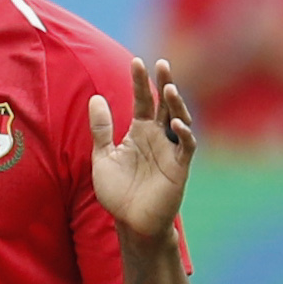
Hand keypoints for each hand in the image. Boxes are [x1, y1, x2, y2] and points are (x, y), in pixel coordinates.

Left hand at [90, 55, 196, 243]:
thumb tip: (96, 97)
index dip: (140, 82)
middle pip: (165, 105)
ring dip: (177, 104)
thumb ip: (101, 129)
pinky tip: (178, 123)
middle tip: (162, 63)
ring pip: (180, 120)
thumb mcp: (103, 156)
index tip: (137, 61)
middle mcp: (158, 137)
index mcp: (139, 132)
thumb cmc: (118, 191)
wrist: (130, 222)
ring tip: (169, 88)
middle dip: (164, 84)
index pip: (142, 101)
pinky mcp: (180, 167)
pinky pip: (186, 147)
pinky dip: (184, 134)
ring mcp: (170, 151)